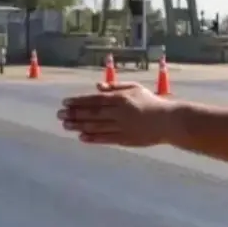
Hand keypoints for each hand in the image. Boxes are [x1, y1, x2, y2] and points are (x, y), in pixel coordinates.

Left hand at [58, 82, 175, 146]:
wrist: (168, 121)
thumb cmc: (151, 102)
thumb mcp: (135, 88)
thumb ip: (115, 87)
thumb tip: (97, 87)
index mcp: (120, 99)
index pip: (95, 99)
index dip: (78, 101)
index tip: (65, 102)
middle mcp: (118, 113)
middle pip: (92, 113)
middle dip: (74, 114)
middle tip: (59, 115)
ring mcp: (121, 127)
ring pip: (96, 126)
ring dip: (79, 126)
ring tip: (66, 126)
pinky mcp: (125, 139)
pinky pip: (105, 139)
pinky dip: (93, 138)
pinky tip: (81, 137)